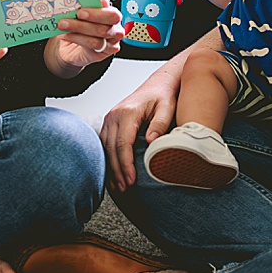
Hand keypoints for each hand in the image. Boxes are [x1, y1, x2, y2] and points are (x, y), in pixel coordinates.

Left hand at [48, 0, 124, 76]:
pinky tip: (64, 35)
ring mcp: (110, 44)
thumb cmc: (81, 26)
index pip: (112, 15)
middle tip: (70, 18)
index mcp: (113, 16)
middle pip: (105, 28)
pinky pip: (89, 47)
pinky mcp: (101, 55)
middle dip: (85, 23)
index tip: (82, 10)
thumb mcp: (82, 14)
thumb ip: (85, 7)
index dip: (98, 13)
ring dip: (77, 31)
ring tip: (63, 25)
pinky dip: (75, 39)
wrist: (74, 45)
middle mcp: (115, 30)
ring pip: (96, 40)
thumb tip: (77, 0)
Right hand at [99, 68, 178, 190]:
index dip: (126, 164)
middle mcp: (114, 115)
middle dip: (117, 170)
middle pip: (111, 148)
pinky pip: (104, 144)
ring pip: (105, 148)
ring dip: (110, 168)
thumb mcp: (167, 107)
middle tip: (124, 188)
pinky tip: (113, 173)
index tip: (131, 180)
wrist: (158, 84)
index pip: (122, 144)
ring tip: (118, 186)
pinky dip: (108, 160)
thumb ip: (159, 124)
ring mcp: (109, 118)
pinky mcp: (109, 122)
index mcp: (127, 112)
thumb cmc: (164, 95)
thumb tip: (149, 142)